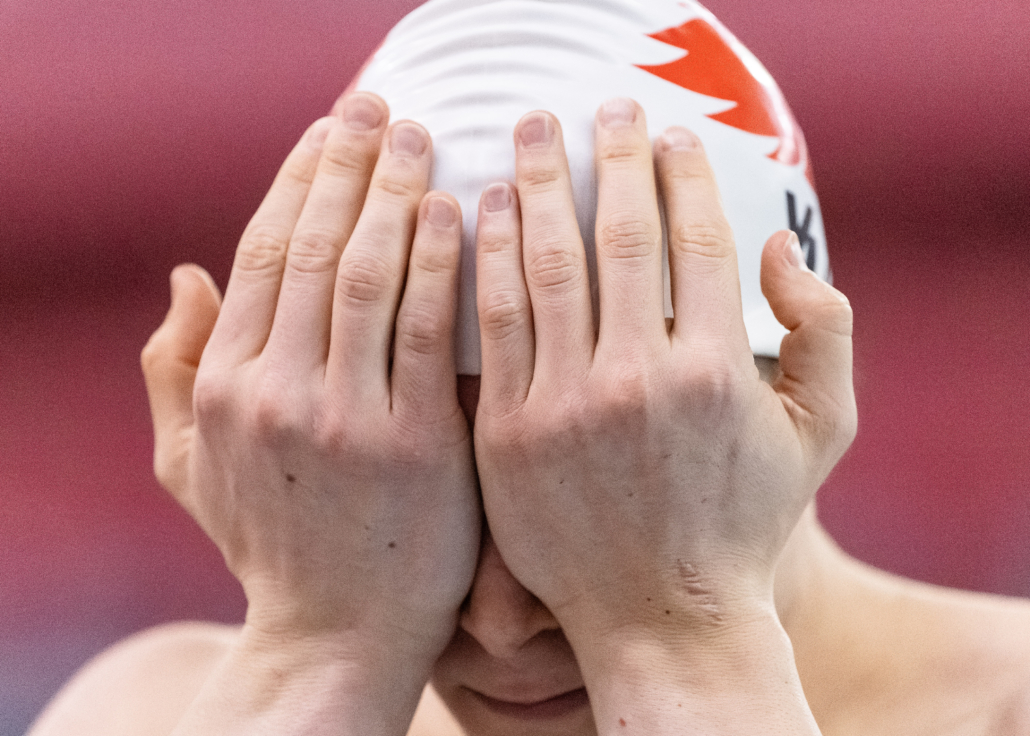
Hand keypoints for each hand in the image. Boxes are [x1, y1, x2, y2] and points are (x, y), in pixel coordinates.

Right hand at [141, 94, 479, 678]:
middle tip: (384, 105)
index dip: (296, 181)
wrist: (338, 635)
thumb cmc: (274, 544)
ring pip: (365, 275)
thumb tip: (183, 275)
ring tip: (424, 138)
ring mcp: (343, 418)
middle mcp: (274, 393)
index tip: (331, 129)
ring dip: (394, 194)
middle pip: (312, 247)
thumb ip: (173, 370)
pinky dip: (437, 266)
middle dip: (349, 166)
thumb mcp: (192, 467)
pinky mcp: (413, 445)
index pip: (261, 254)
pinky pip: (424, 333)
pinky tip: (459, 213)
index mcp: (225, 387)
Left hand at [472, 99, 854, 648]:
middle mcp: (642, 379)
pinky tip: (478, 213)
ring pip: (547, 268)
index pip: (699, 238)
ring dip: (536, 189)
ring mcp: (568, 407)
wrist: (661, 616)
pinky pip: (494, 326)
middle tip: (597, 107)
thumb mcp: (820, 433)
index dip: (682, 175)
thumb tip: (775, 248)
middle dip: (608, 158)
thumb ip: (826, 331)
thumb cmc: (741, 522)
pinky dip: (486, 261)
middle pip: (620, 236)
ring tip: (526, 136)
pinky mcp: (509, 435)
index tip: (667, 134)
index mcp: (721, 370)